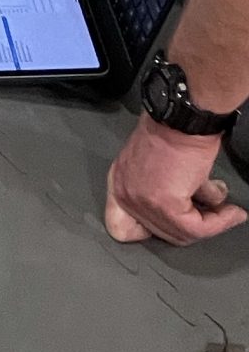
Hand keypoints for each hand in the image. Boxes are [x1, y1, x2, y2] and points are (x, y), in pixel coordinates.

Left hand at [105, 116, 244, 245]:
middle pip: (162, 232)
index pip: (123, 227)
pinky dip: (219, 223)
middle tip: (215, 212)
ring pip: (181, 233)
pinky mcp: (165, 205)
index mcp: (120, 182)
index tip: (180, 220)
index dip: (156, 228)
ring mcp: (142, 202)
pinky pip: (197, 228)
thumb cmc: (174, 130)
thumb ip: (173, 190)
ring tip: (227, 211)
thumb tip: (202, 204)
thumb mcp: (162, 165)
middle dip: (193, 224)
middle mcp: (125, 194)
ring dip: (211, 223)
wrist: (184, 118)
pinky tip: (232, 213)